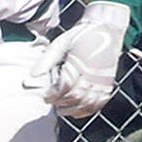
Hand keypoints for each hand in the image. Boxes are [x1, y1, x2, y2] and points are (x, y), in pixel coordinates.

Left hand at [26, 0, 128, 117]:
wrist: (105, 30)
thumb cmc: (81, 35)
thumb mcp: (60, 43)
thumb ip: (47, 60)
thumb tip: (32, 75)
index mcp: (79, 63)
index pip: (65, 86)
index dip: (54, 94)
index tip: (46, 97)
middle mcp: (93, 74)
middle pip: (76, 96)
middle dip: (61, 103)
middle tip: (51, 103)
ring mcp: (103, 80)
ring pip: (88, 103)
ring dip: (74, 110)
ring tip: (62, 110)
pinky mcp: (109, 84)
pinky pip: (100, 102)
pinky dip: (89, 110)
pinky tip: (78, 112)